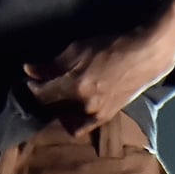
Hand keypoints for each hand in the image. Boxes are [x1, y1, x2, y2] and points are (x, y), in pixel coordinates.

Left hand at [23, 29, 174, 136]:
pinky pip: (83, 126)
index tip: (31, 78)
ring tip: (58, 97)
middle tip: (44, 85)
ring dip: (58, 110)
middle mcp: (84, 105)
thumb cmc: (111, 47)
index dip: (33, 86)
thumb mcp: (78, 49)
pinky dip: (74, 120)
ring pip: (67, 119)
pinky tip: (73, 108)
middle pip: (53, 107)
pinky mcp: (106, 117)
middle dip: (45, 97)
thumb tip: (29, 71)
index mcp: (76, 86)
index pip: (43, 94)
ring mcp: (96, 114)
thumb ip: (52, 64)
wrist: (144, 56)